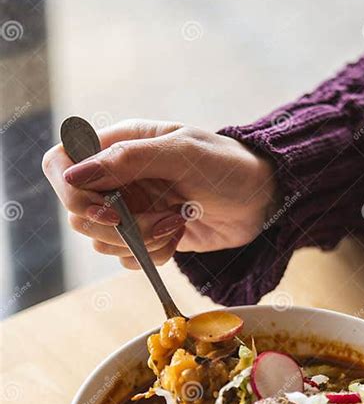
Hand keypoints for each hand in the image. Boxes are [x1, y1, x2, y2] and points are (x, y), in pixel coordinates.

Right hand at [42, 119, 276, 267]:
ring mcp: (130, 209)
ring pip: (102, 240)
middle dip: (118, 226)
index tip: (105, 207)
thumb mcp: (182, 154)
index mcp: (118, 145)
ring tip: (177, 224)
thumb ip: (128, 160)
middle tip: (161, 219)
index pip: (61, 164)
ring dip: (141, 241)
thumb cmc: (228, 166)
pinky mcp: (147, 236)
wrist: (261, 201)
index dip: (70, 190)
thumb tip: (74, 175)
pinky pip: (126, 257)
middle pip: (78, 212)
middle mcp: (117, 178)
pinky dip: (151, 255)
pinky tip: (178, 237)